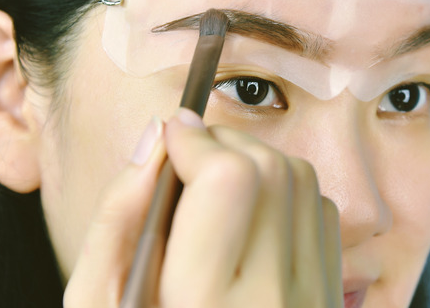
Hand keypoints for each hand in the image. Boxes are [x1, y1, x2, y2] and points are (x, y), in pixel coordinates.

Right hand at [63, 108, 342, 306]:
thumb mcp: (100, 303)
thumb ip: (119, 218)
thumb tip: (159, 139)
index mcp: (207, 307)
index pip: (229, 181)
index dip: (195, 141)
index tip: (168, 138)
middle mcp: (274, 303)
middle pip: (271, 170)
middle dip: (223, 144)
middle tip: (187, 159)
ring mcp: (312, 300)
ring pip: (301, 181)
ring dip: (254, 161)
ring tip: (212, 185)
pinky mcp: (329, 296)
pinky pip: (320, 210)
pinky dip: (284, 191)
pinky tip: (248, 215)